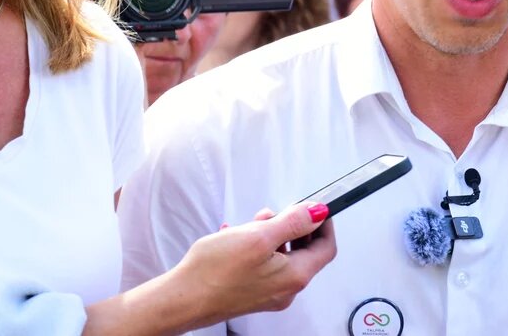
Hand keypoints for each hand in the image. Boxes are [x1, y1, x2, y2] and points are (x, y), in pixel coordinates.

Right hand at [174, 202, 336, 325]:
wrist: (181, 300)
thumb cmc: (215, 272)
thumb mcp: (259, 236)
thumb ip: (293, 223)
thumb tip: (318, 212)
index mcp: (295, 276)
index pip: (326, 247)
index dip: (324, 224)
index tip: (315, 208)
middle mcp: (285, 289)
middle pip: (304, 251)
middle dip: (292, 227)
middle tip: (275, 214)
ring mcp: (268, 293)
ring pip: (282, 255)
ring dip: (271, 234)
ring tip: (250, 224)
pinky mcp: (252, 292)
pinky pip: (265, 264)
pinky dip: (256, 246)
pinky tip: (236, 236)